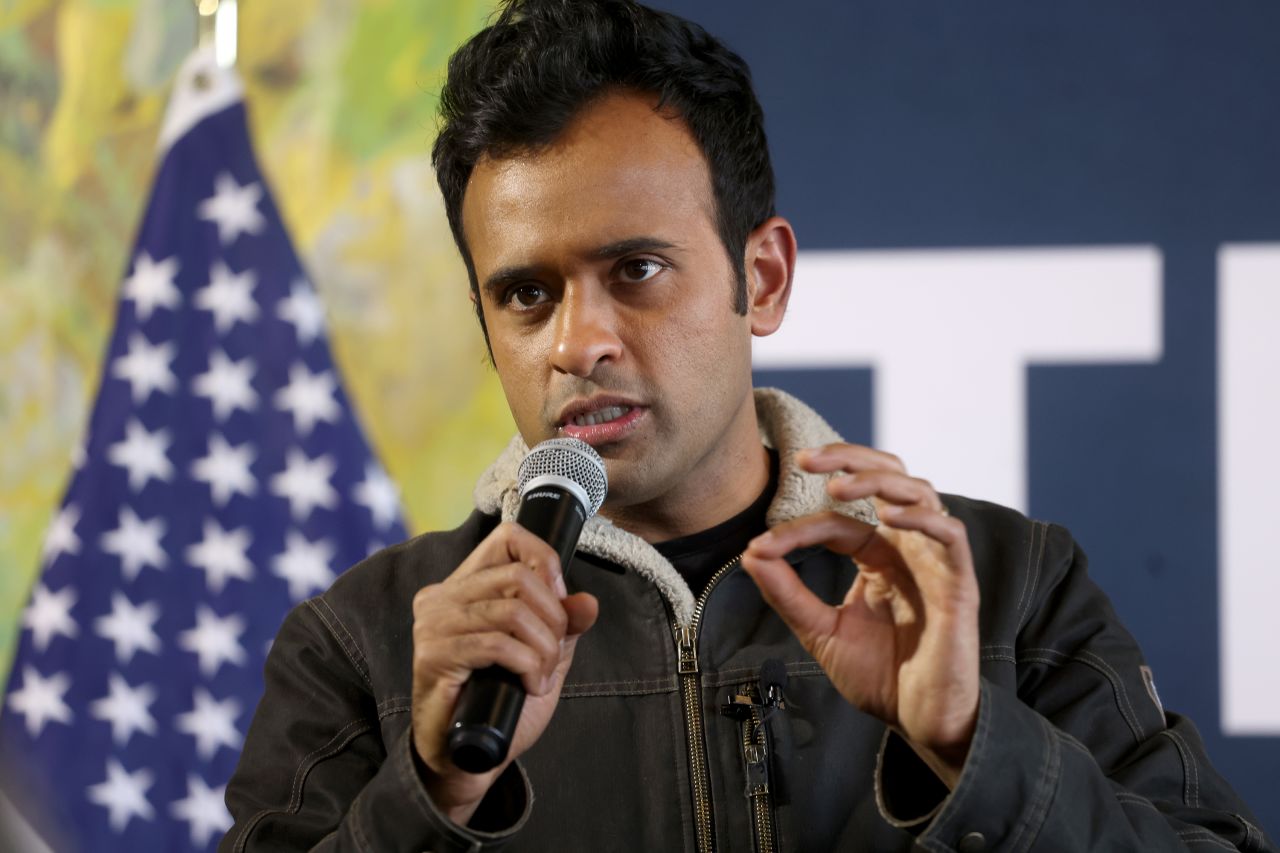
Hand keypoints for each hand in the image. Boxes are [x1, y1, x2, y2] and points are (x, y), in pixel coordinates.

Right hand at [411, 522, 598, 822]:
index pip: (507, 538)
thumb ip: (564, 626)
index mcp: (464, 585)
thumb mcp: (542, 656)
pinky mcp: (434, 656)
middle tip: (554, 652)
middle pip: (517, 576)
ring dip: (543, 647)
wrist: (465, 758)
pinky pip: (497, 644)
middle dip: (553, 617)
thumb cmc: (499, 704)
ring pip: (512, 611)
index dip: (544, 561)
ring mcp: (433, 624)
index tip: (559, 604)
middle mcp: (442, 596)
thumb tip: (587, 602)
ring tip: (542, 673)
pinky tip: (529, 685)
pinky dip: (527, 664)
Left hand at [740, 444, 979, 786]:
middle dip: (849, 459)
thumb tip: (751, 552)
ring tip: (841, 488)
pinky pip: (950, 534)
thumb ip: (788, 594)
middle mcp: (908, 548)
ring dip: (879, 481)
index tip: (762, 547)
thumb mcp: (822, 632)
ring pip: (918, 492)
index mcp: (878, 556)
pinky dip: (922, 517)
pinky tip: (890, 516)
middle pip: (887, 477)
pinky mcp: (960, 584)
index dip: (799, 526)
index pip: (838, 521)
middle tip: (806, 460)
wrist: (920, 722)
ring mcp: (935, 561)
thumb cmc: (880, 677)